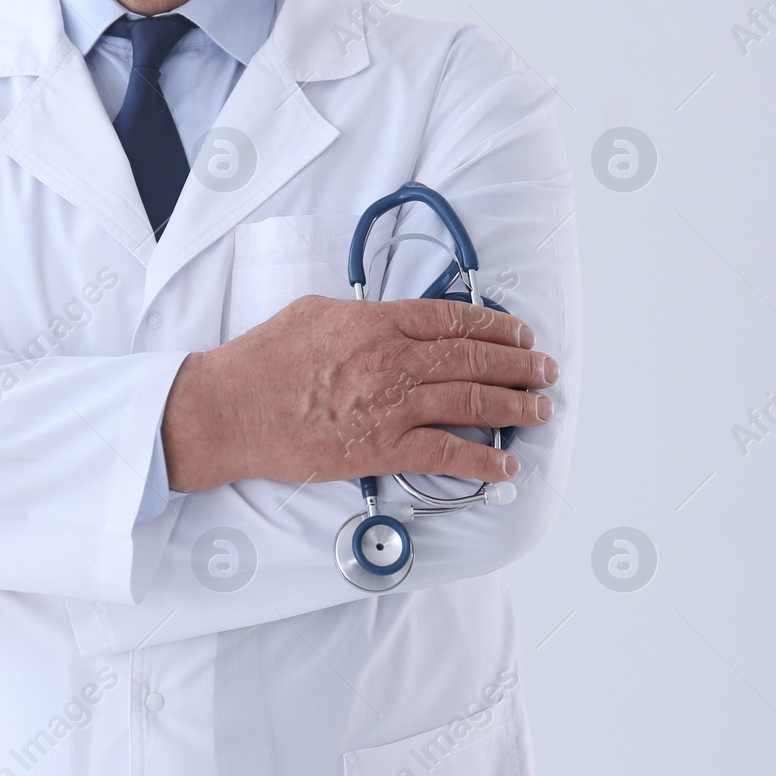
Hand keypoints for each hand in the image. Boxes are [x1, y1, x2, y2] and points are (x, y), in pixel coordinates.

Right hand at [161, 296, 558, 492]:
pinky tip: (505, 463)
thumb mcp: (317, 312)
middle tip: (545, 370)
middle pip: (475, 360)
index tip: (520, 335)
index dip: (498, 328)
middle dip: (519, 366)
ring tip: (539, 410)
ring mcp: (390, 406)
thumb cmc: (264, 360)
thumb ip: (366, 315)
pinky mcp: (380, 450)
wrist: (230, 408)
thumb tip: (396, 320)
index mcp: (379, 322)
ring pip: (471, 404)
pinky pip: (445, 455)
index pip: (456, 320)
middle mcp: (393, 360)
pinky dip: (482, 460)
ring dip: (514, 408)